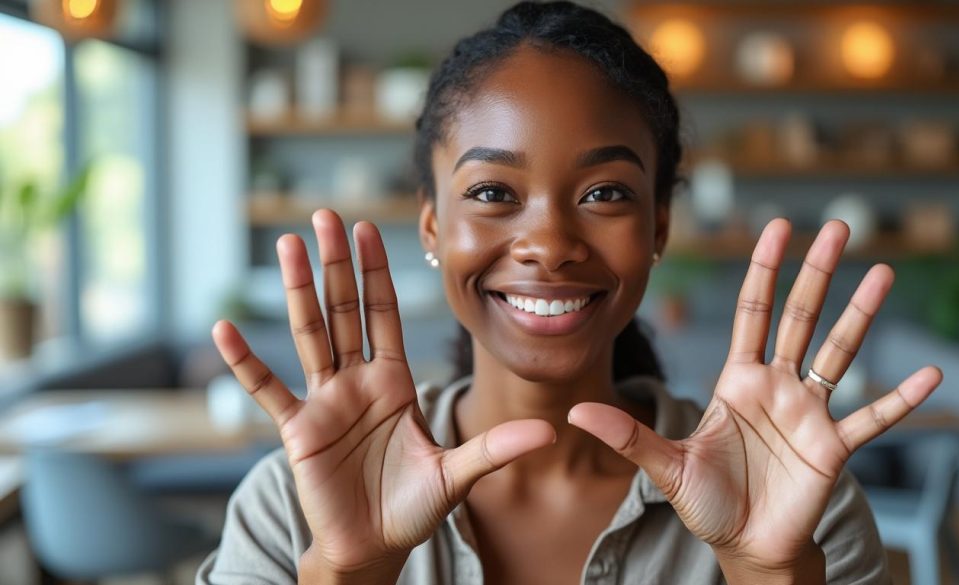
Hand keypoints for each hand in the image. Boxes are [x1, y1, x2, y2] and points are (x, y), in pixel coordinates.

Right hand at [212, 210, 554, 578]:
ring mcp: (325, 402)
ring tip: (287, 246)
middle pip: (344, 310)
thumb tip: (550, 433)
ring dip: (297, 290)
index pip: (384, 313)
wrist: (374, 548)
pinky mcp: (298, 431)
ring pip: (309, 334)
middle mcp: (357, 382)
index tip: (368, 228)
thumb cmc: (413, 508)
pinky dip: (246, 362)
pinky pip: (267, 390)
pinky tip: (224, 332)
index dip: (376, 271)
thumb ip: (496, 449)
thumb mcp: (458, 475)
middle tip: (324, 214)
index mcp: (394, 381)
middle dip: (337, 263)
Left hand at [569, 219, 941, 578]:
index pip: (753, 312)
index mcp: (738, 380)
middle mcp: (778, 385)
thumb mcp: (665, 466)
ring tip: (884, 273)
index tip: (776, 227)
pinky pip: (873, 419)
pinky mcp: (833, 447)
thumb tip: (573, 413)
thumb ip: (627, 436)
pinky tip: (929, 377)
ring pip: (839, 352)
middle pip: (801, 317)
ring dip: (861, 315)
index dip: (764, 270)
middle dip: (817, 272)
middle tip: (837, 226)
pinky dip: (901, 400)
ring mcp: (809, 413)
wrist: (744, 545)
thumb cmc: (708, 501)